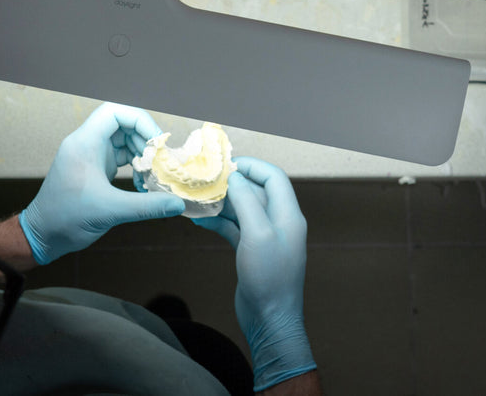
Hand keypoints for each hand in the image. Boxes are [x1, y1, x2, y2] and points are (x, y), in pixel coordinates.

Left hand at [19, 103, 184, 263]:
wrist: (42, 236)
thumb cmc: (66, 219)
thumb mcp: (110, 211)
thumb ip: (147, 206)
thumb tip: (178, 203)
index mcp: (84, 143)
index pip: (115, 111)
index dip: (140, 120)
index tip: (156, 142)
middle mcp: (87, 143)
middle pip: (123, 123)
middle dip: (145, 139)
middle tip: (160, 160)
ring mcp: (90, 155)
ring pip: (123, 139)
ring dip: (142, 152)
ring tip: (153, 173)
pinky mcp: (94, 168)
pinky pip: (120, 155)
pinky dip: (134, 164)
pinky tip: (142, 182)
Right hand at [194, 157, 315, 390]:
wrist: (270, 320)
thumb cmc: (269, 277)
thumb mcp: (258, 234)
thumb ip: (248, 202)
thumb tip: (234, 177)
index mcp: (288, 215)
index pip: (274, 177)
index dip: (252, 166)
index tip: (227, 164)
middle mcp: (279, 223)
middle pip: (256, 192)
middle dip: (232, 184)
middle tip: (206, 180)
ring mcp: (265, 238)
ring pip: (243, 210)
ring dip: (222, 203)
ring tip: (198, 198)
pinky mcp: (251, 252)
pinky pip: (234, 228)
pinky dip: (219, 222)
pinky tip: (200, 219)